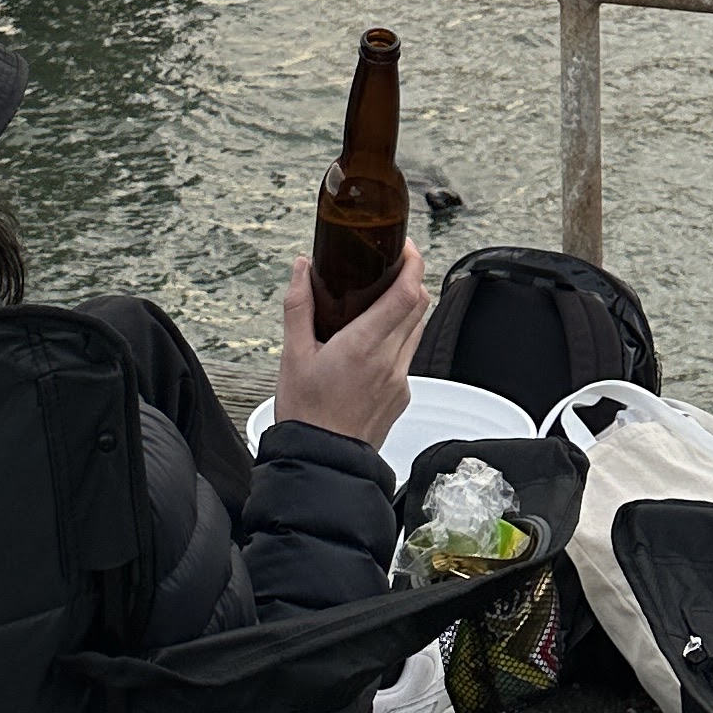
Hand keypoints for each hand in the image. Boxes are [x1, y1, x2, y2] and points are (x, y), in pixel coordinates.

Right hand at [272, 244, 429, 448]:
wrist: (322, 463)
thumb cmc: (305, 415)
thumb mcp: (292, 355)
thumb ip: (299, 306)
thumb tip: (301, 270)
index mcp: (364, 346)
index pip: (407, 294)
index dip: (413, 263)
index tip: (402, 248)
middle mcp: (389, 362)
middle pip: (420, 305)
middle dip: (410, 279)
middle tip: (390, 266)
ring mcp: (400, 381)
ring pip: (417, 329)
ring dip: (406, 308)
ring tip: (379, 301)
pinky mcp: (402, 396)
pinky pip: (408, 355)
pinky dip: (398, 338)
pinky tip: (372, 342)